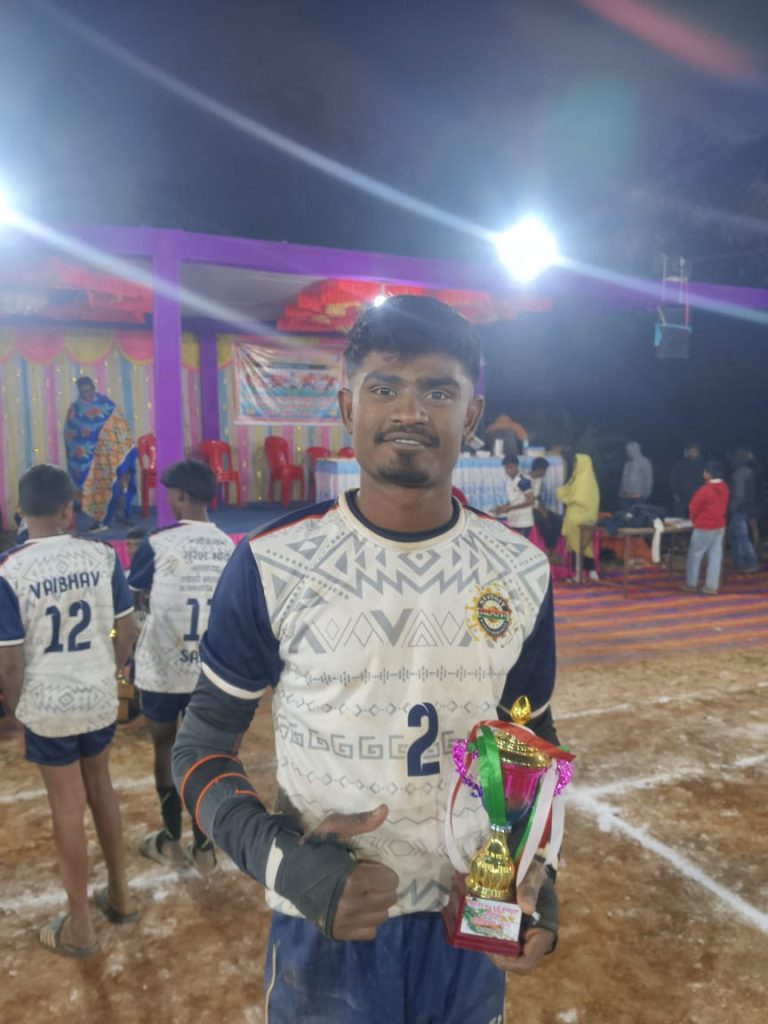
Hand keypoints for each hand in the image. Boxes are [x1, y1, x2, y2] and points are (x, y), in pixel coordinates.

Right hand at [309, 805, 398, 940]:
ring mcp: (343, 922)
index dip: (382, 870)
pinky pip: (370, 932)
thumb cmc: (313, 848)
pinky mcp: (338, 933)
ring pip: (381, 916)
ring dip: (376, 903)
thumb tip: (385, 810)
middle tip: (365, 878)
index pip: (390, 882)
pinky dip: (366, 919)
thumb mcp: (335, 828)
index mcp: (351, 880)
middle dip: (381, 886)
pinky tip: (355, 906)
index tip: (367, 866)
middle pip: (388, 900)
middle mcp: (349, 906)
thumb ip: (361, 822)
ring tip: (360, 892)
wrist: (287, 872)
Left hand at [487, 860, 553, 973]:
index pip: (526, 962)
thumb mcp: (533, 875)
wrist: (529, 866)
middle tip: (479, 937)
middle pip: (512, 960)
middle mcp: (532, 940)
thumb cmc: (534, 873)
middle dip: (495, 952)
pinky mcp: (513, 928)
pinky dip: (490, 933)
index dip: (508, 961)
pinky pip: (501, 938)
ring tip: (476, 930)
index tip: (492, 948)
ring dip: (491, 943)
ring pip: (505, 950)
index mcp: (543, 934)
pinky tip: (480, 922)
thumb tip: (526, 907)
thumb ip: (530, 888)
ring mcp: (522, 935)